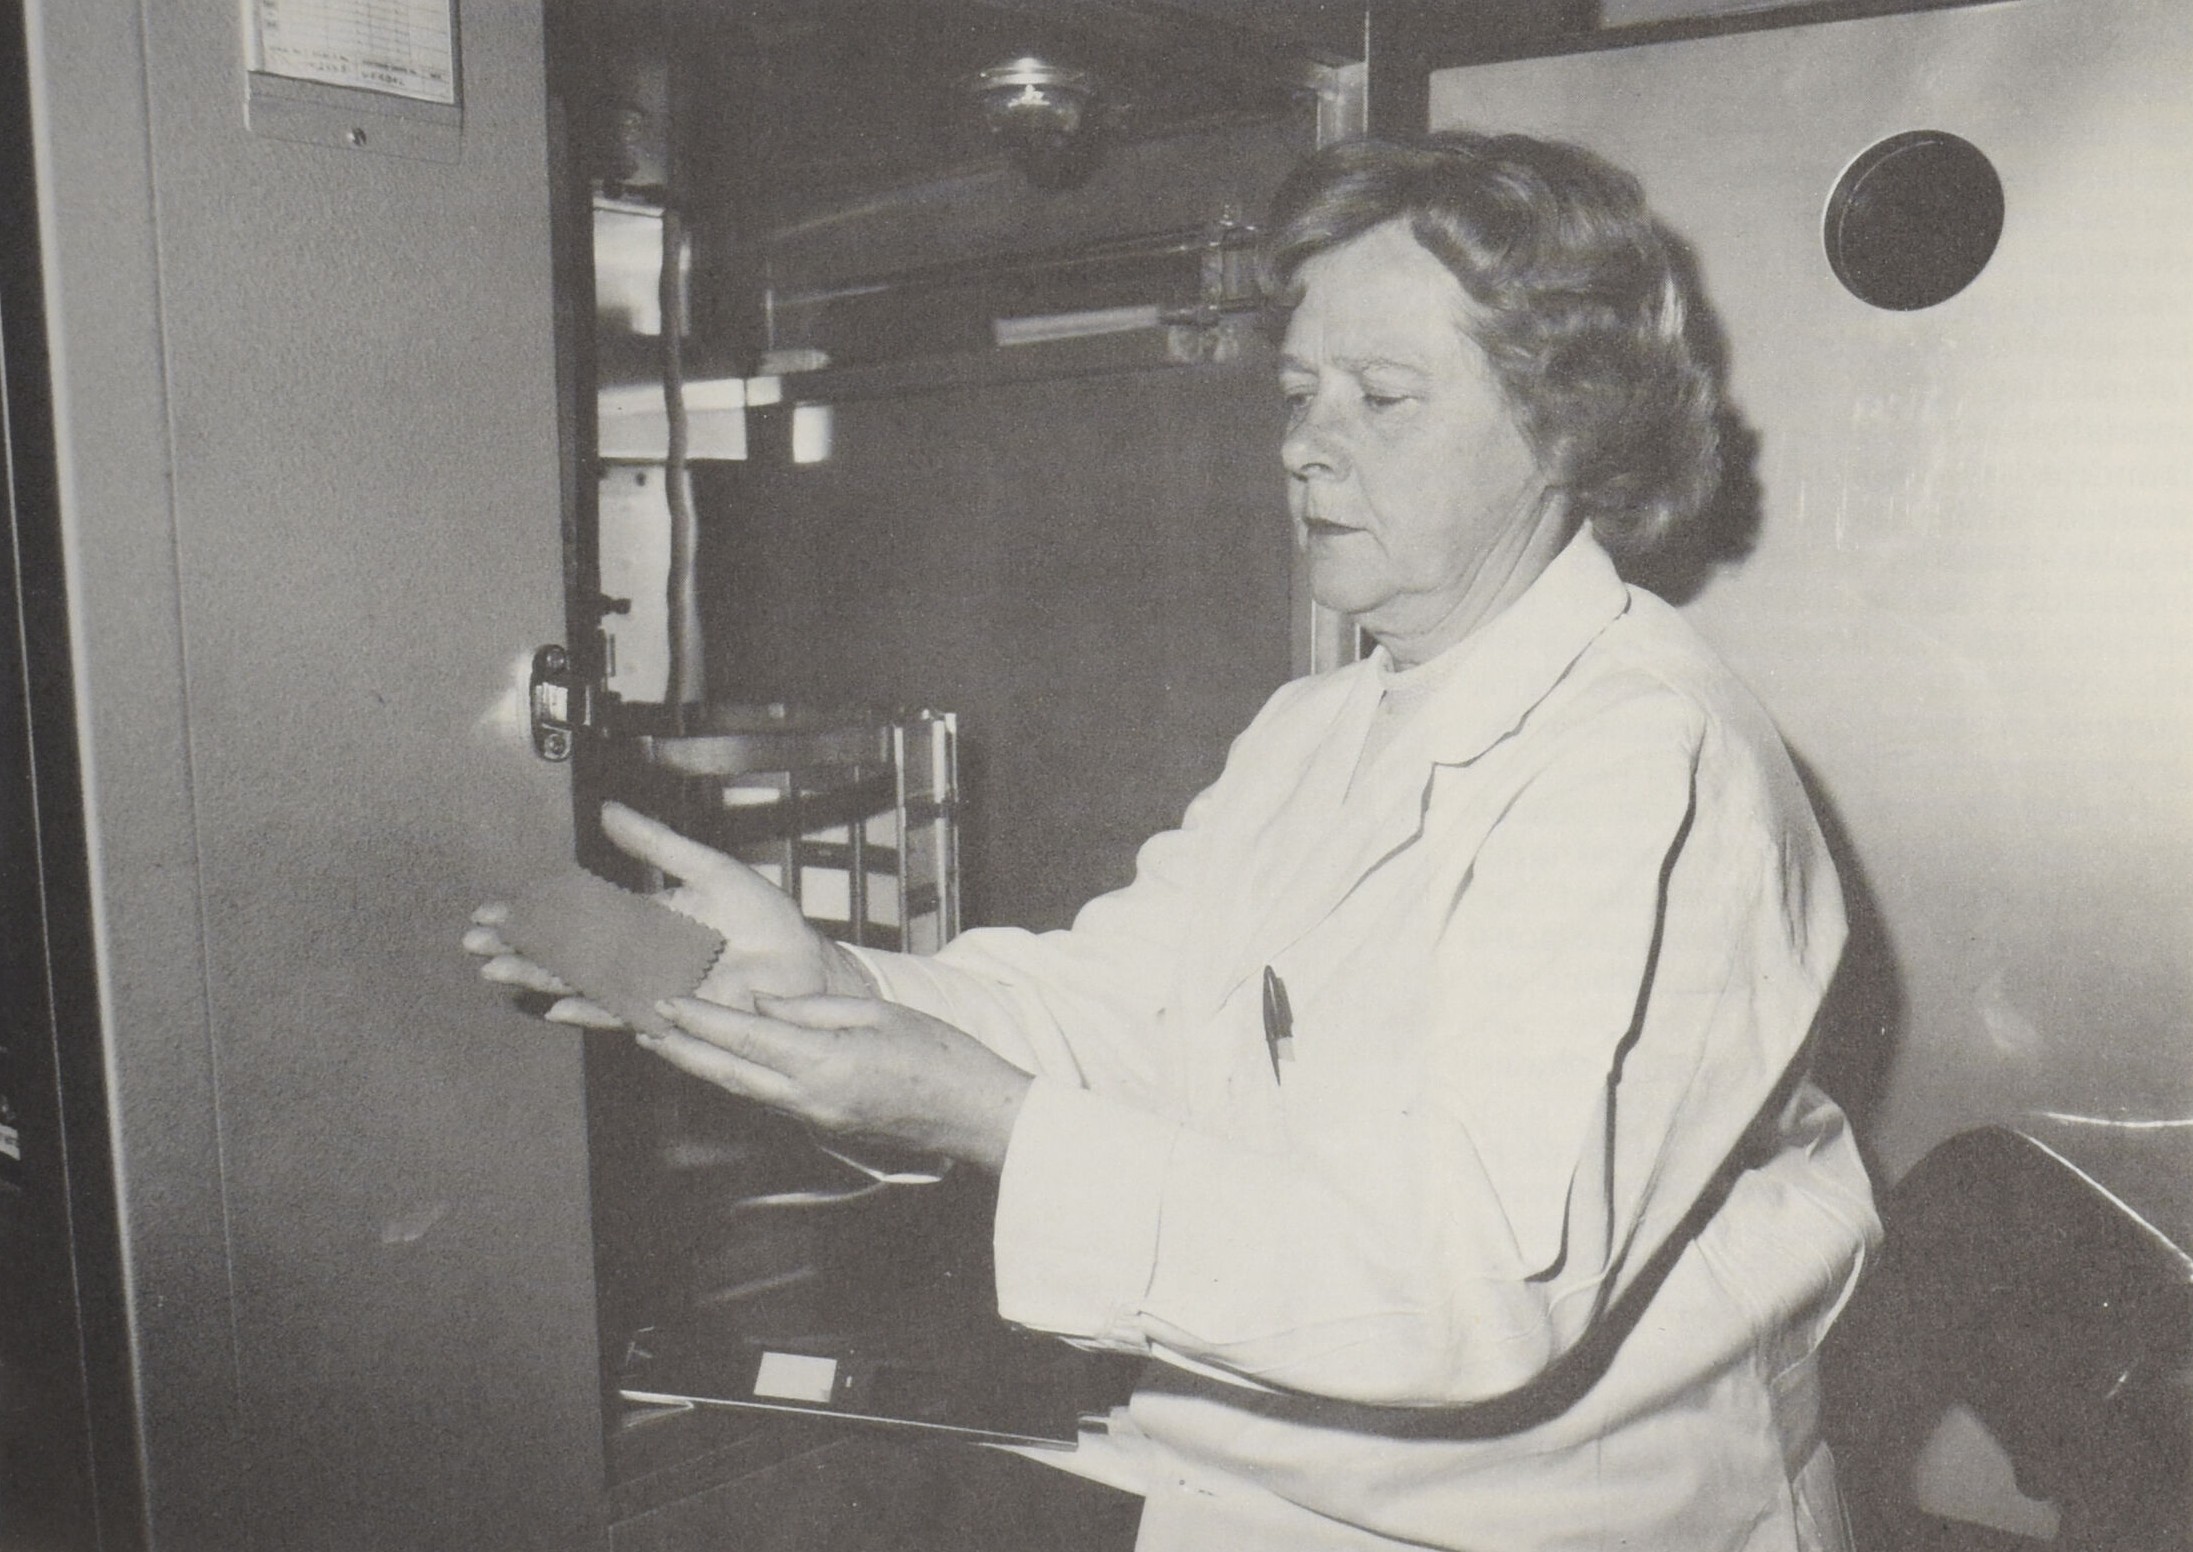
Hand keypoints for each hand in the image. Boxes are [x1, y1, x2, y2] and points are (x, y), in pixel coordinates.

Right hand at [465, 800, 873, 1028]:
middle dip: (519, 947)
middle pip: (565, 951)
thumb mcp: (709, 869)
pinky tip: (558, 1007)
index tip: (491, 912)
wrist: (801, 968)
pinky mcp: (670, 1010)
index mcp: (642, 919)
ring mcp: (649, 984)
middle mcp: (637, 955)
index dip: (532, 914)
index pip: (574, 914)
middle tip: (474, 945)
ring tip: (498, 972)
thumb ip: (657, 845)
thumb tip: (608, 811)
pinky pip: (622, 1011)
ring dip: (541, 976)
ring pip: (582, 980)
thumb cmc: (764, 921)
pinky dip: (591, 1009)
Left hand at [650, 992, 1032, 1172]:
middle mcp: (809, 1098)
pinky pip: (766, 1097)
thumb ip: (811, 1010)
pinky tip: (719, 1061)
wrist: (973, 1113)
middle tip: (641, 1025)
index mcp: (825, 1063)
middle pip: (728, 1073)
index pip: (746, 1039)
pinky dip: (735, 1076)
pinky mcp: (822, 1125)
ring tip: (665, 1040)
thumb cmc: (939, 1054)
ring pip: (742, 1089)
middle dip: (681, 1048)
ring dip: (701, 1065)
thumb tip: (760, 1006)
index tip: (663, 1001)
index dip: (699, 1020)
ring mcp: (814, 1118)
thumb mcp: (876, 1013)